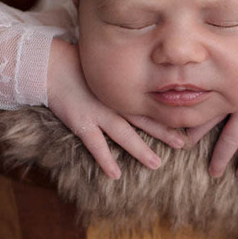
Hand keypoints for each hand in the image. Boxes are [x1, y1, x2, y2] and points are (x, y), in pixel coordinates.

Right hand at [46, 41, 185, 177]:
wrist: (50, 65)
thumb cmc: (77, 63)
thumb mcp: (105, 66)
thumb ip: (121, 75)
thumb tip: (139, 75)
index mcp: (121, 88)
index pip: (150, 101)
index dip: (168, 111)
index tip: (187, 118)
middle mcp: (114, 102)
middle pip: (144, 119)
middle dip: (164, 132)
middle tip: (184, 144)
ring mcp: (98, 113)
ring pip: (125, 134)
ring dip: (141, 150)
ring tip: (157, 164)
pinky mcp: (82, 122)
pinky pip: (96, 145)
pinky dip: (106, 160)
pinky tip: (115, 175)